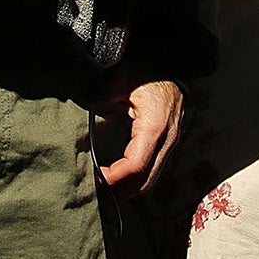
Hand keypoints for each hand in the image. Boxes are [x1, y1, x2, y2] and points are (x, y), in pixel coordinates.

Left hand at [97, 79, 184, 196]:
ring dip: (127, 188)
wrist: (172, 64)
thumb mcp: (121, 79)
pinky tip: (117, 177)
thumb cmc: (146, 71)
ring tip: (103, 189)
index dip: (114, 178)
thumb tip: (87, 115)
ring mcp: (170, 143)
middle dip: (119, 191)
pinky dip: (134, 179)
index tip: (94, 180)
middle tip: (94, 193)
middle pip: (144, 180)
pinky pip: (152, 169)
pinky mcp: (167, 143)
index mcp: (155, 126)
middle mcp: (167, 139)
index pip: (135, 166)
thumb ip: (104, 96)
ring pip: (150, 179)